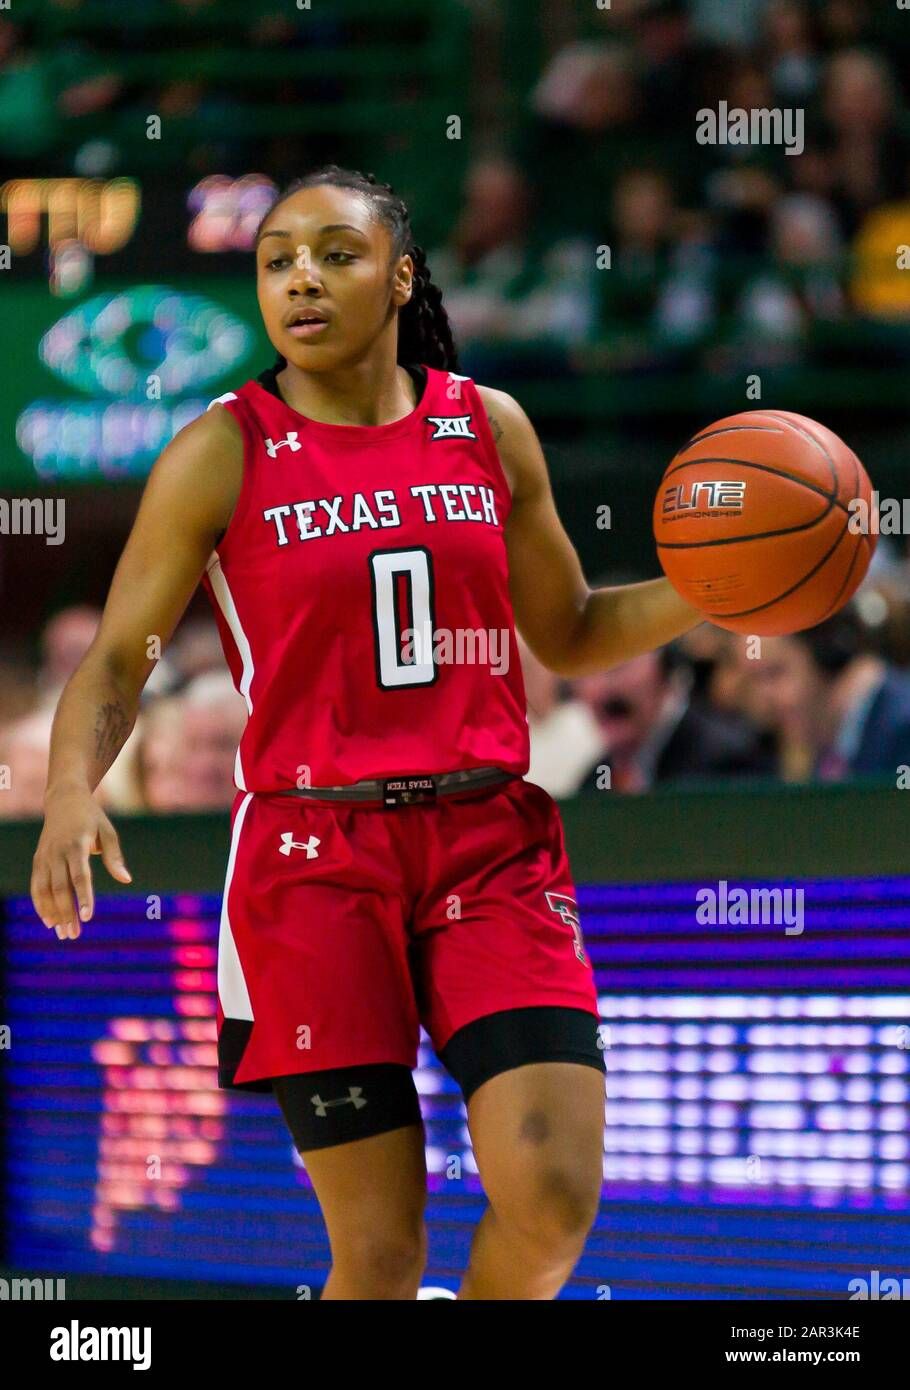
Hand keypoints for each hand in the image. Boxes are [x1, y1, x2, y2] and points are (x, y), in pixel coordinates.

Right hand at [31, 787, 131, 939]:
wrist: (64, 799)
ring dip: (53, 913)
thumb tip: (126, 879)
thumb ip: (115, 857)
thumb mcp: (108, 832)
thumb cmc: (91, 818)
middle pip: (60, 888)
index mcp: (77, 844)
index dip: (83, 897)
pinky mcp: (37, 860)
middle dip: (67, 913)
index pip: (80, 876)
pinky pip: (36, 886)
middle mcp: (57, 851)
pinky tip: (49, 921)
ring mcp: (44, 856)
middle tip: (74, 935)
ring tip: (63, 934)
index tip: (88, 917)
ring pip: (45, 890)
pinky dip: (40, 904)